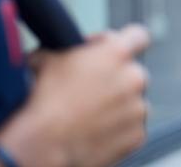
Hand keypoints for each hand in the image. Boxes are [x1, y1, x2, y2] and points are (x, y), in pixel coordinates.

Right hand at [0, 24, 151, 166]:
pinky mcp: (137, 134)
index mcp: (117, 53)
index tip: (112, 51)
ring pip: (134, 101)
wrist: (43, 145)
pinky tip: (96, 131)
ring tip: (91, 114)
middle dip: (117, 78)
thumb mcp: (48, 58)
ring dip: (119, 105)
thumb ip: (67, 47)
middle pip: (133, 72)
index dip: (126, 41)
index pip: (138, 35)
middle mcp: (134, 78)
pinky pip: (132, 128)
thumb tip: (63, 49)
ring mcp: (138, 107)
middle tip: (93, 89)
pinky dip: (119, 129)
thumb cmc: (43, 99)